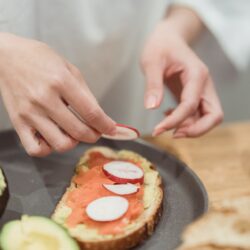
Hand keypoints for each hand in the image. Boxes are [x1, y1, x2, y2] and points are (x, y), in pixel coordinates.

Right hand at [0, 33, 115, 155]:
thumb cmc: (40, 59)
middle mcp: (45, 99)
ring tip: (74, 133)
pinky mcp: (18, 123)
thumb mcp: (69, 69)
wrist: (6, 56)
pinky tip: (53, 138)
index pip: (91, 112)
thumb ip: (86, 94)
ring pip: (60, 144)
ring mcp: (30, 113)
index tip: (112, 129)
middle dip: (94, 135)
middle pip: (79, 131)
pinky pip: (35, 149)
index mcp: (61, 81)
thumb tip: (100, 116)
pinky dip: (49, 149)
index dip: (106, 125)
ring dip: (74, 142)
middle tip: (96, 131)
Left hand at [141, 21, 222, 137]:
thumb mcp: (152, 62)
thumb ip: (153, 84)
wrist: (167, 39)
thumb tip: (151, 107)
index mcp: (197, 74)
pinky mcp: (194, 95)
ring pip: (207, 118)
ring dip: (190, 128)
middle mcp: (204, 85)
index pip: (191, 105)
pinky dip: (185, 121)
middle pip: (213, 116)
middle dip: (196, 130)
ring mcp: (201, 91)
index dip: (175, 121)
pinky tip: (167, 115)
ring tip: (166, 126)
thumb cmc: (161, 46)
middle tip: (173, 134)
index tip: (157, 129)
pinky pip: (197, 114)